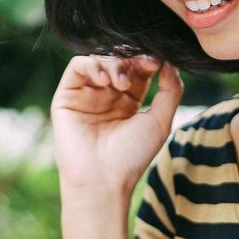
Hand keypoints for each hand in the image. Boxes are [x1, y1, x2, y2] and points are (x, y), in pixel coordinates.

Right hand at [50, 54, 182, 197]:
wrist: (103, 179)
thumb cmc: (132, 156)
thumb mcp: (161, 122)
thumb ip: (171, 92)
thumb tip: (171, 64)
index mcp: (128, 102)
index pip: (138, 70)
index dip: (148, 61)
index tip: (159, 63)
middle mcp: (106, 96)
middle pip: (120, 61)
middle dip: (133, 59)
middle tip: (144, 66)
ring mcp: (86, 95)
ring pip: (100, 60)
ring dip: (114, 64)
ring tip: (122, 83)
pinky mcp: (67, 96)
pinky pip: (77, 67)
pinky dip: (92, 65)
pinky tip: (104, 81)